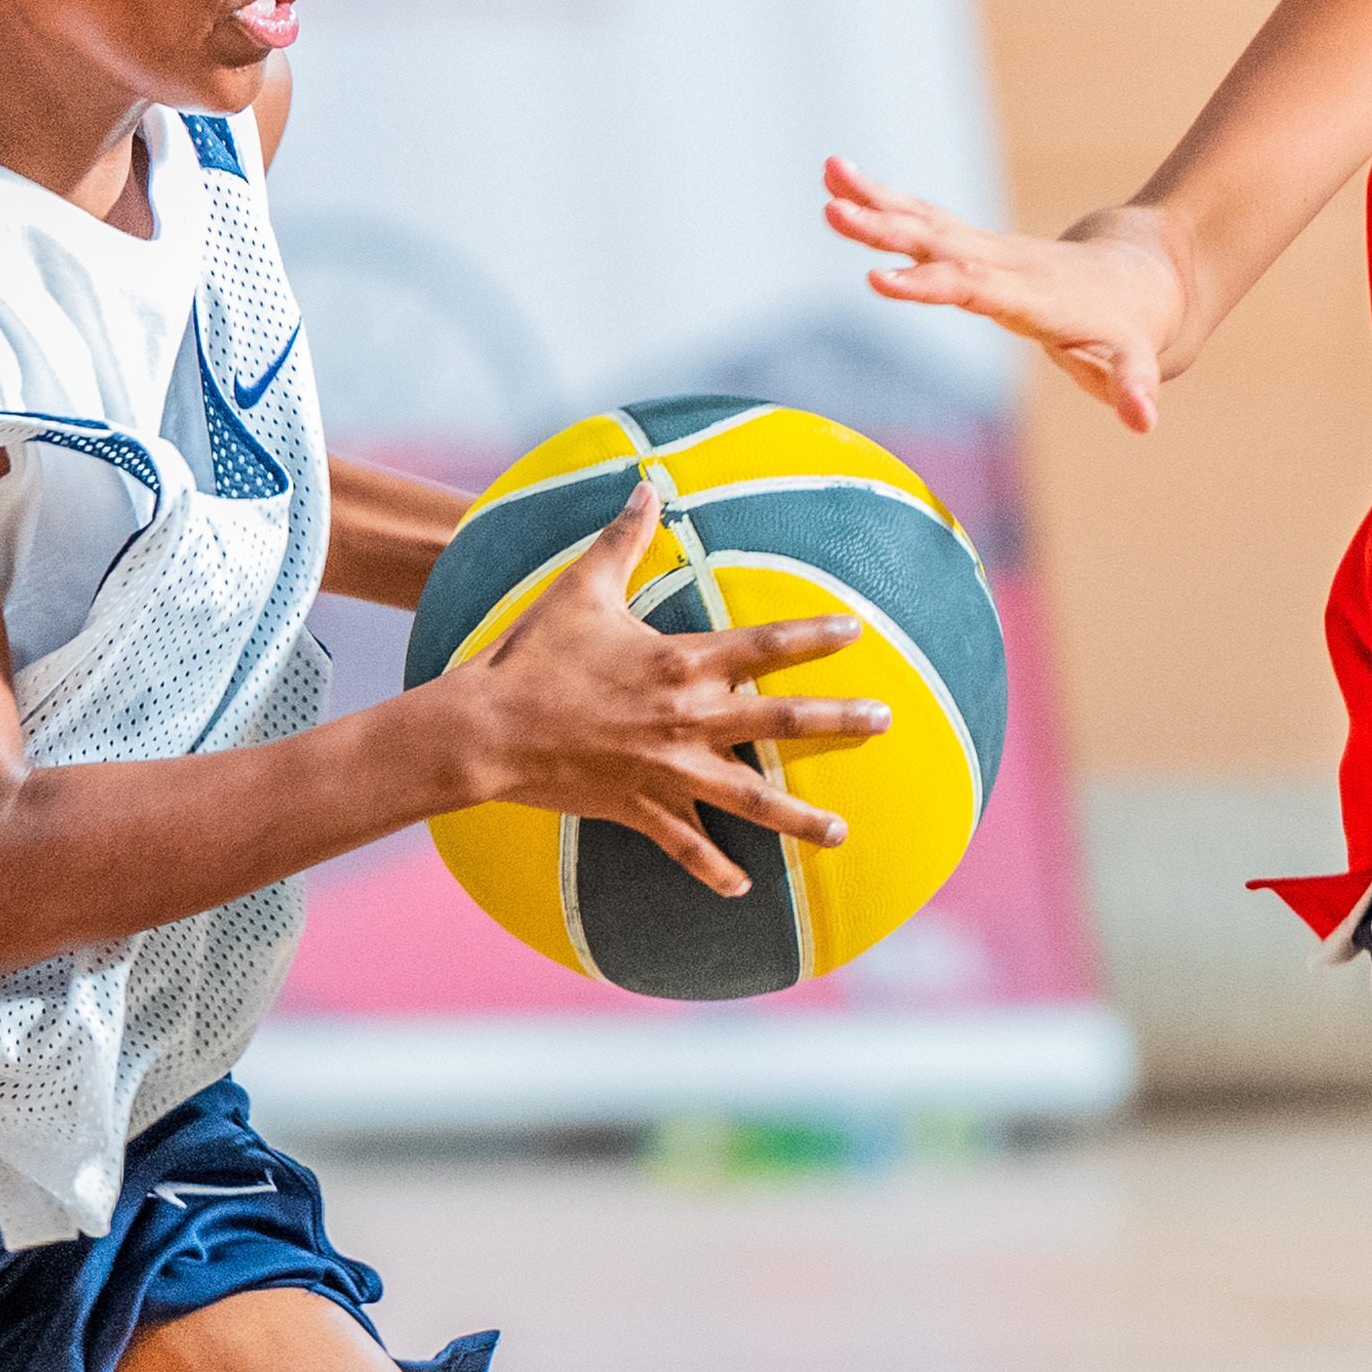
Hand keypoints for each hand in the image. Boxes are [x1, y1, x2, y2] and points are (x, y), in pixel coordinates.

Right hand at [446, 478, 889, 899]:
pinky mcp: (639, 807)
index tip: (855, 633)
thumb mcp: (581, 589)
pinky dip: (715, 870)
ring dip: (800, 818)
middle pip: (780, 721)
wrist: (486, 728)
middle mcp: (686, 718)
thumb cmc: (533, 655)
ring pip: (750, 798)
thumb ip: (622, 539)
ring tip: (841, 832)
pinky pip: (687, 846)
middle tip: (885, 721)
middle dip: (839, 722)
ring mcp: (667, 769)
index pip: (766, 645)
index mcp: (680, 662)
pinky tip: (744, 888)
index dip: (815, 637)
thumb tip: (644, 483)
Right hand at [823, 159, 1185, 428]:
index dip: (928, 284)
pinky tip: (840, 181)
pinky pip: (923, 221)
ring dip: (876, 200)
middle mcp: (1002, 264)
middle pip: (937, 244)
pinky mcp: (973, 246)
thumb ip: (1133, 387)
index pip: (974, 289)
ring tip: (828, 173)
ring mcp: (987, 249)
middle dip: (885, 230)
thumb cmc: (1131, 329)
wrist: (1142, 276)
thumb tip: (1145, 420)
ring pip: (925, 222)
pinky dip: (884, 201)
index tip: (877, 278)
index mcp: (1030, 296)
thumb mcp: (1138, 362)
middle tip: (832, 211)